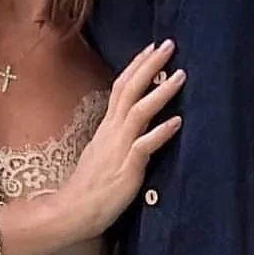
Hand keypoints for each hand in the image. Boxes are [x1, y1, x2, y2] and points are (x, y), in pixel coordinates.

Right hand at [57, 40, 184, 238]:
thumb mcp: (104, 150)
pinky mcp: (127, 168)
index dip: (137, 65)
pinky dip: (161, 132)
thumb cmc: (92, 183)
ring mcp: (119, 147)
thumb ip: (118, 133)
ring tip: (180, 76)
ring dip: (160, 92)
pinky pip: (144, 146)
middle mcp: (113, 130)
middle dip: (150, 65)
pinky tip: (177, 122)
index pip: (121, 86)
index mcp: (108, 125)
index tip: (152, 47)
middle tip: (169, 44)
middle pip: (130, 89)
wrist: (73, 210)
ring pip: (139, 111)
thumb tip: (133, 120)